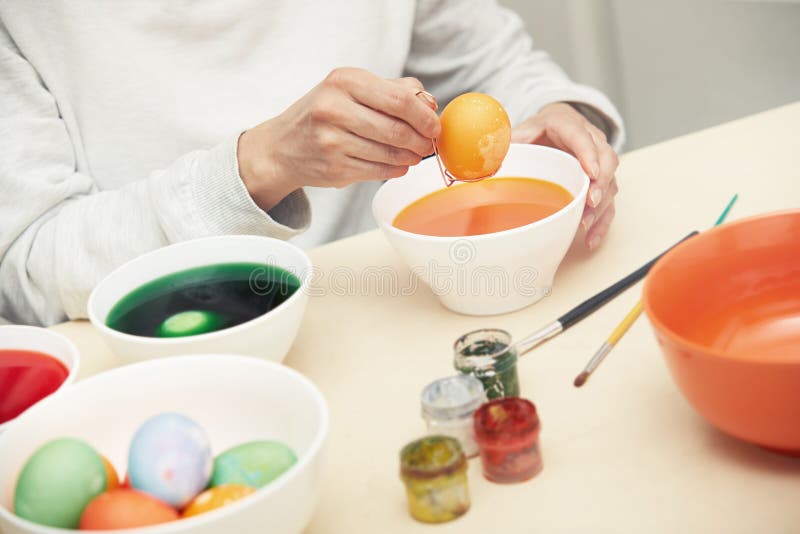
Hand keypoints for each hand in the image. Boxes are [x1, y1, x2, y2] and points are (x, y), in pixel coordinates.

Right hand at [238, 68, 439, 209]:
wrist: (282, 147)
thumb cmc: (325, 113)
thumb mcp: (351, 89)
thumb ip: (393, 90)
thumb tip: (430, 103)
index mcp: (343, 81)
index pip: (399, 100)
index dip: (424, 117)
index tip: (435, 126)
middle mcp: (333, 109)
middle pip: (397, 130)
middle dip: (421, 140)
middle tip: (428, 144)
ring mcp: (332, 142)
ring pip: (390, 154)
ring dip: (410, 157)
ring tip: (413, 154)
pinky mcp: (334, 169)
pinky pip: (378, 171)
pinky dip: (395, 169)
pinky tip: (397, 164)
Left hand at [512, 102, 618, 249]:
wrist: (552, 126)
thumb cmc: (537, 131)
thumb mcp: (520, 131)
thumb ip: (508, 143)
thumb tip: (493, 162)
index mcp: (567, 124)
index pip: (582, 137)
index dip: (589, 154)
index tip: (591, 172)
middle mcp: (591, 140)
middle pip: (607, 159)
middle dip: (601, 182)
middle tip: (591, 202)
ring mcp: (599, 161)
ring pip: (611, 181)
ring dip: (601, 205)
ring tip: (586, 224)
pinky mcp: (601, 180)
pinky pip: (608, 201)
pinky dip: (601, 221)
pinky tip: (591, 238)